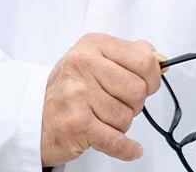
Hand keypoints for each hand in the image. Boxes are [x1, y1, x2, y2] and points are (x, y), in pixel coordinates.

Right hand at [41, 33, 164, 165]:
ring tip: (103, 117)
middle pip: (138, 90)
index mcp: (93, 46)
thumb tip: (161, 60)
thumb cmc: (69, 88)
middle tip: (119, 104)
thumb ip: (130, 54)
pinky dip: (127, 149)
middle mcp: (83, 66)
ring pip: (127, 117)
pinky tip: (131, 148)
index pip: (144, 59)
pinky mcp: (77, 124)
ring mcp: (78, 95)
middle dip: (135, 103)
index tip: (148, 84)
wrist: (33, 115)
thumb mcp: (95, 58)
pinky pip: (117, 140)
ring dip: (121, 123)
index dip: (152, 77)